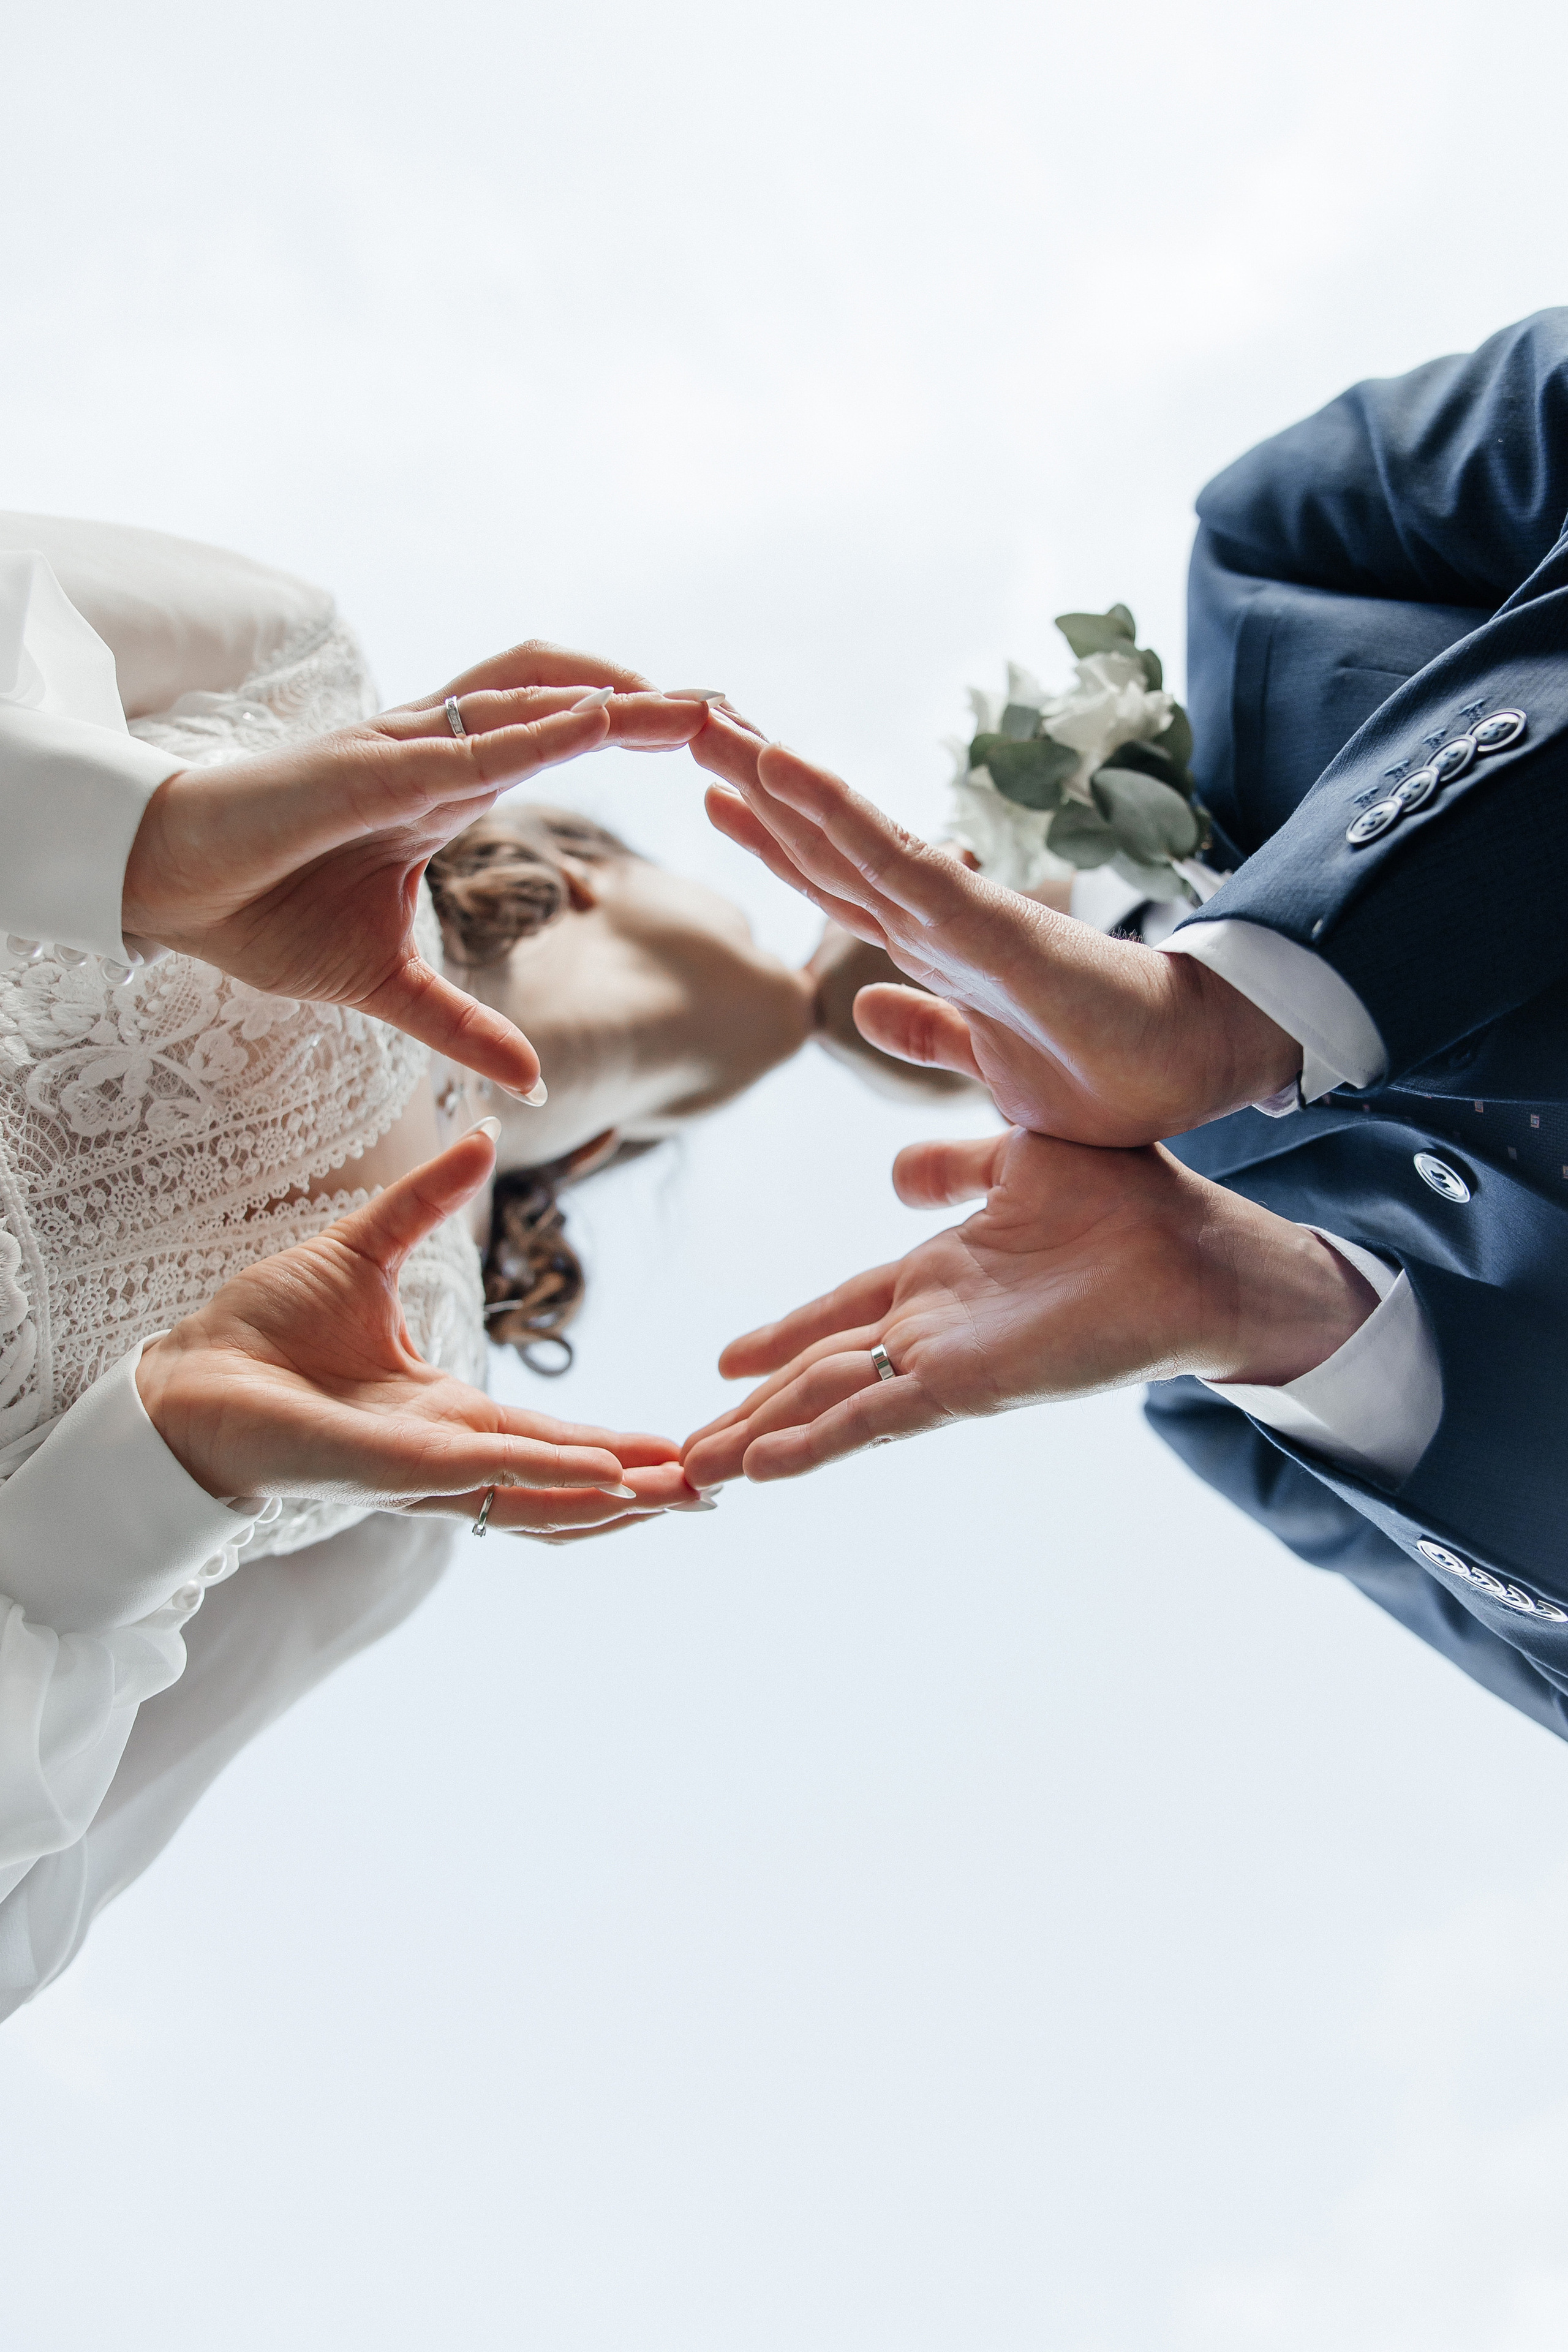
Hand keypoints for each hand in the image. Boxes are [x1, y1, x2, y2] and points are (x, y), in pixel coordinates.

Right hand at [122, 642, 712, 1101]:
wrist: (168, 890)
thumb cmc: (261, 914)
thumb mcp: (388, 987)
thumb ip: (463, 1025)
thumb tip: (530, 1080)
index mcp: (447, 788)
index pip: (561, 740)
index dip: (635, 734)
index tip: (715, 750)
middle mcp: (434, 752)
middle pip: (564, 700)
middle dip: (652, 703)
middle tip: (738, 718)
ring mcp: (400, 750)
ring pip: (528, 697)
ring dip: (616, 697)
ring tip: (694, 704)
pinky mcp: (364, 767)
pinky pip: (466, 740)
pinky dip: (538, 729)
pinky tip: (600, 723)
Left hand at [136, 1122, 703, 1538]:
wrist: (181, 1373)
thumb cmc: (259, 1328)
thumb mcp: (364, 1249)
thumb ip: (428, 1201)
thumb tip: (480, 1136)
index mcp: (444, 1411)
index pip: (550, 1434)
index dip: (614, 1441)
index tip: (677, 1443)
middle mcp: (443, 1452)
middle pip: (563, 1481)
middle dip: (639, 1489)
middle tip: (713, 1485)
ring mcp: (421, 1469)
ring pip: (539, 1496)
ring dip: (614, 1497)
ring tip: (685, 1493)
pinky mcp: (390, 1468)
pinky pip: (487, 1477)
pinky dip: (553, 1479)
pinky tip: (610, 1479)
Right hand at [681, 1127, 1377, 1485]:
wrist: (1204, 1252)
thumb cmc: (1130, 1203)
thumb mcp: (1015, 1158)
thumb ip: (952, 1162)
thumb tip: (896, 1166)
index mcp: (941, 1279)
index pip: (837, 1311)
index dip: (777, 1335)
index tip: (720, 1362)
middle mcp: (933, 1329)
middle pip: (816, 1373)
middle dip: (746, 1412)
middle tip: (678, 1452)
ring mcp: (945, 1363)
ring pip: (828, 1404)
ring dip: (759, 1440)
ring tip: (695, 1472)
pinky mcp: (968, 1386)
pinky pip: (876, 1418)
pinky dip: (817, 1443)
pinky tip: (763, 1469)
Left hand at [692, 719, 1298, 1143]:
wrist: (1198, 1069)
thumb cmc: (1110, 1073)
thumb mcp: (990, 1073)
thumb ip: (930, 1037)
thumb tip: (863, 1008)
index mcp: (937, 951)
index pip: (838, 885)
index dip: (774, 841)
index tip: (716, 797)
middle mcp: (939, 920)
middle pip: (826, 843)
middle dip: (755, 783)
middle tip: (684, 718)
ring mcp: (960, 915)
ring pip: (847, 835)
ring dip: (776, 776)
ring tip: (710, 719)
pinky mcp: (989, 925)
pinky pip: (897, 859)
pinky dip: (838, 811)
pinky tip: (786, 768)